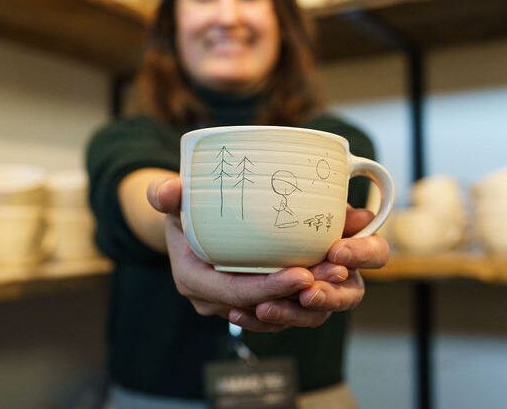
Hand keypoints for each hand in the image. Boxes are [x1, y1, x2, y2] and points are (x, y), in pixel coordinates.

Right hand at [147, 177, 387, 331]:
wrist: (183, 228)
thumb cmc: (181, 211)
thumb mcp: (171, 199)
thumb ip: (165, 194)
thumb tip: (166, 190)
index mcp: (194, 281)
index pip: (235, 293)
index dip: (269, 288)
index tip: (303, 273)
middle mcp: (214, 301)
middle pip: (264, 308)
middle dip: (302, 294)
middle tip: (336, 270)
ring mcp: (235, 305)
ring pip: (280, 315)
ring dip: (312, 299)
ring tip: (341, 272)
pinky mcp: (254, 302)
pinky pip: (284, 310)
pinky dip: (308, 297)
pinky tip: (333, 277)